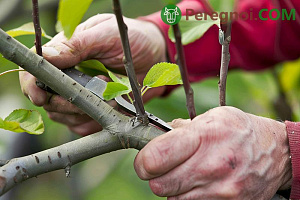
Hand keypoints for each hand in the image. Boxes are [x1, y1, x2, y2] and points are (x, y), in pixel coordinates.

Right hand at [19, 14, 165, 135]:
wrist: (156, 56)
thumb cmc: (133, 39)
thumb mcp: (106, 34)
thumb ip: (77, 44)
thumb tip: (46, 56)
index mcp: (65, 54)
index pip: (36, 72)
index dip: (33, 85)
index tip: (41, 96)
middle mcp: (67, 77)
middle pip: (48, 99)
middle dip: (68, 102)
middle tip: (95, 92)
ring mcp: (79, 95)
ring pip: (63, 116)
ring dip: (85, 111)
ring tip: (111, 96)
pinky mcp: (92, 111)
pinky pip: (82, 126)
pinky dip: (94, 121)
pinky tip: (111, 108)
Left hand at [134, 106, 291, 199]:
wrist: (276, 153)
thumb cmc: (240, 131)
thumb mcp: (213, 117)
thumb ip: (182, 128)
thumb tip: (157, 137)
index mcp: (204, 136)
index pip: (155, 157)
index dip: (143, 161)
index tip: (145, 159)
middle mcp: (212, 165)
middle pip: (159, 185)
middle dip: (155, 176)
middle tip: (163, 166)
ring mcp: (221, 190)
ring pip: (173, 199)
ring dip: (173, 187)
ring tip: (187, 172)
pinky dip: (188, 197)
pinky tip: (199, 183)